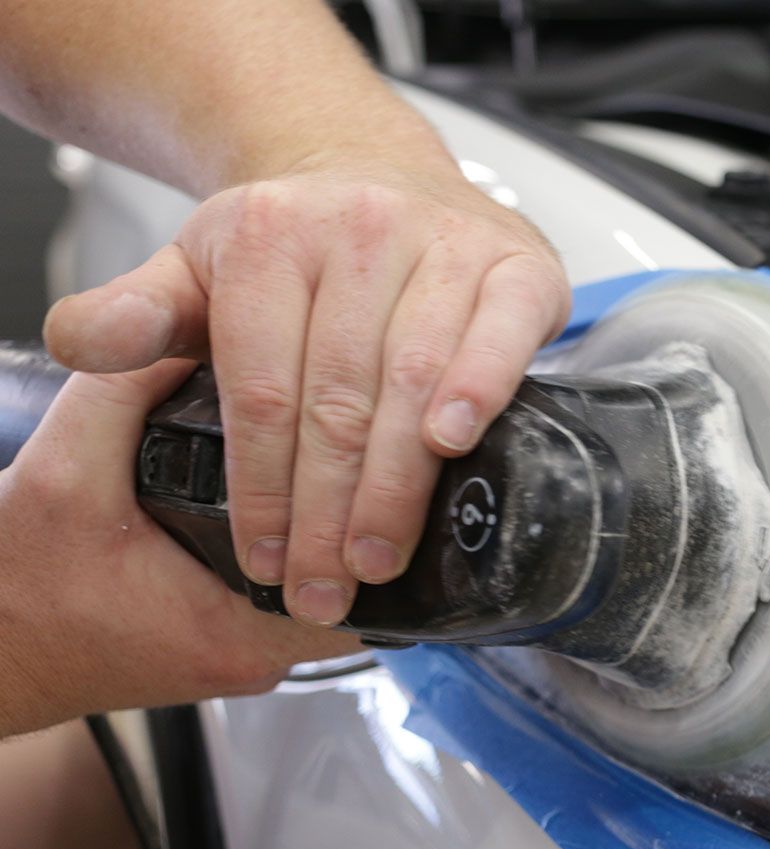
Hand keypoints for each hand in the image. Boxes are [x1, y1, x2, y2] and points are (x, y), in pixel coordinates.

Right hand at [0, 362, 357, 737]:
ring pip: (335, 586)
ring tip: (336, 459)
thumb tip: (194, 320)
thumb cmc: (14, 588)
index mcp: (234, 631)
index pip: (370, 583)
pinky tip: (286, 494)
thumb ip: (129, 390)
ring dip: (335, 525)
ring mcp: (251, 657)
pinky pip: (294, 593)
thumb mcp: (63, 470)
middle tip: (371, 441)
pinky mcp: (235, 646)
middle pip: (367, 583)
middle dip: (366, 507)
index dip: (384, 506)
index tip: (388, 448)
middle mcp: (258, 656)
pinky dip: (297, 543)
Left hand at [41, 156, 570, 627]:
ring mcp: (445, 243)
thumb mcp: (196, 269)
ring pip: (412, 380)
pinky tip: (453, 445)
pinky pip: (501, 335)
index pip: (261, 386)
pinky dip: (479, 389)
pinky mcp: (517, 265)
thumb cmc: (298, 243)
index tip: (266, 558)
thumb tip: (78, 341)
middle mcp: (361, 229)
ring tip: (376, 556)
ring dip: (395, 484)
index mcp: (271, 235)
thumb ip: (136, 314)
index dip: (263, 486)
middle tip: (324, 583)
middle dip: (329, 510)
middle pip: (339, 398)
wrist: (383, 170)